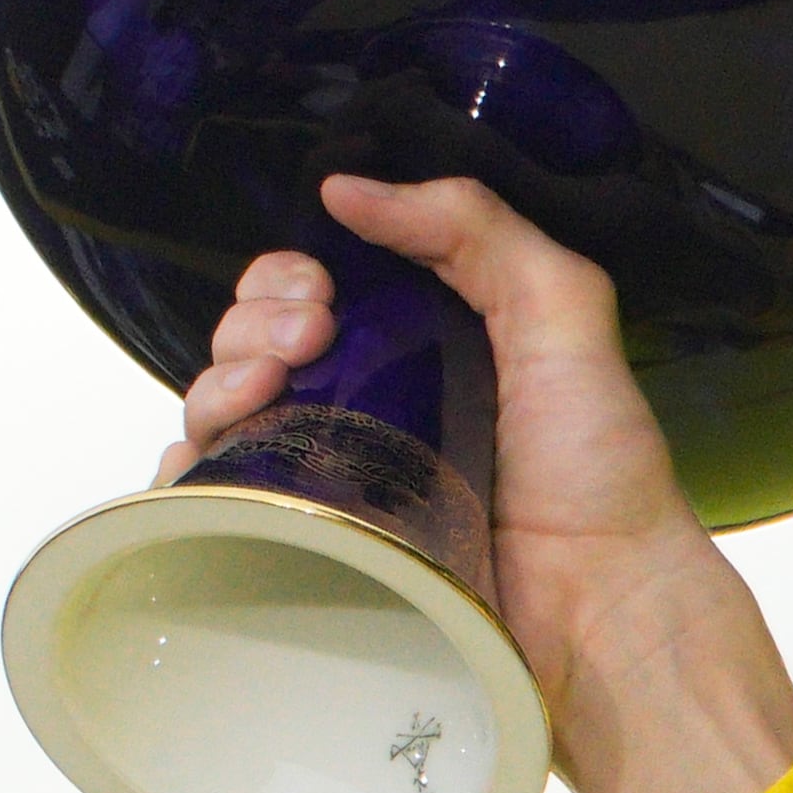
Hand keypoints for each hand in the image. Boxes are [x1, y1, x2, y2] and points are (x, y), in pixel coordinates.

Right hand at [173, 174, 792, 792]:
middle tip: (304, 340)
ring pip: (226, 411)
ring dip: (217, 382)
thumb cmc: (598, 468)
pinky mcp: (319, 544)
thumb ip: (476, 228)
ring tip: (264, 389)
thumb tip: (351, 189)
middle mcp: (375, 404)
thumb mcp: (562, 311)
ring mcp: (340, 477)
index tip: (318, 293)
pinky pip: (220, 501)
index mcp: (425, 344)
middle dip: (255, 321)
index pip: (313, 288)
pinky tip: (211, 462)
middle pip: (258, 341)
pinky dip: (193, 475)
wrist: (600, 603)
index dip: (292, 276)